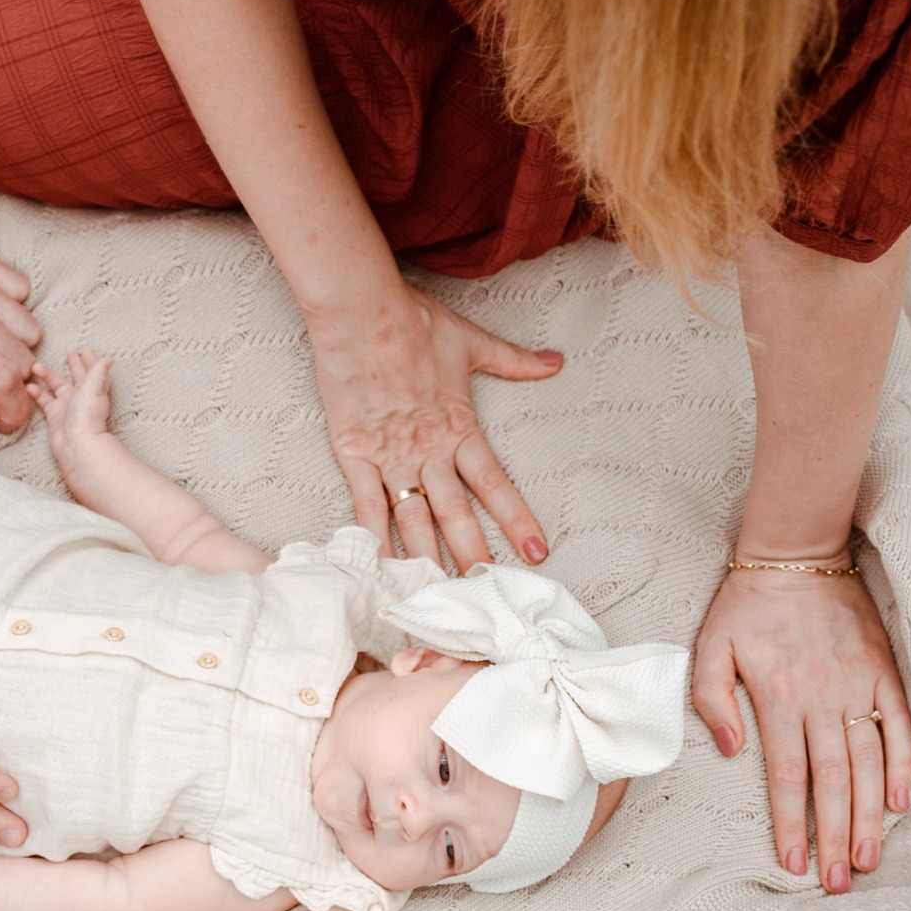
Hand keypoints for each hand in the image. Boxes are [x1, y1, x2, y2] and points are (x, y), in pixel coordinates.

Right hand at [28, 349, 115, 478]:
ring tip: (35, 366)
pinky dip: (37, 393)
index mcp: (93, 389)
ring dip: (48, 375)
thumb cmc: (87, 416)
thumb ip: (98, 371)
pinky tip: (29, 386)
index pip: (93, 371)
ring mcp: (67, 406)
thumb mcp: (93, 387)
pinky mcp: (54, 416)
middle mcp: (81, 397)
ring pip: (57, 386)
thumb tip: (110, 358)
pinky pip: (44, 400)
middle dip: (74, 365)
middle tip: (69, 354)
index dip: (91, 361)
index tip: (86, 350)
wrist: (76, 444)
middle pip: (77, 377)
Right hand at [311, 286, 559, 568]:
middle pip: (455, 515)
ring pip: (413, 518)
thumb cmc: (414, 323)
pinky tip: (377, 568)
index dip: (516, 518)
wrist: (362, 314)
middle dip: (473, 557)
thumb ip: (514, 360)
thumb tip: (555, 362)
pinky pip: (365, 504)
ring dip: (426, 557)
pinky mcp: (355, 453)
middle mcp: (428, 450)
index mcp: (459, 427)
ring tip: (437, 595)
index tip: (537, 552)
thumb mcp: (472, 342)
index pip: (495, 483)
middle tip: (487, 596)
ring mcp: (390, 456)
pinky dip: (372, 537)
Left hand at [692, 568, 910, 891]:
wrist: (795, 556)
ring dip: (868, 815)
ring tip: (867, 859)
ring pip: (867, 764)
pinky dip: (902, 765)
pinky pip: (898, 726)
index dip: (791, 823)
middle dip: (833, 836)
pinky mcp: (882, 673)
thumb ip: (711, 699)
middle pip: (831, 782)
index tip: (792, 863)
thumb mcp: (709, 646)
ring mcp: (856, 687)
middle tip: (838, 881)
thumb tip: (734, 751)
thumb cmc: (745, 605)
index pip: (787, 777)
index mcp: (777, 698)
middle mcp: (820, 699)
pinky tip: (901, 802)